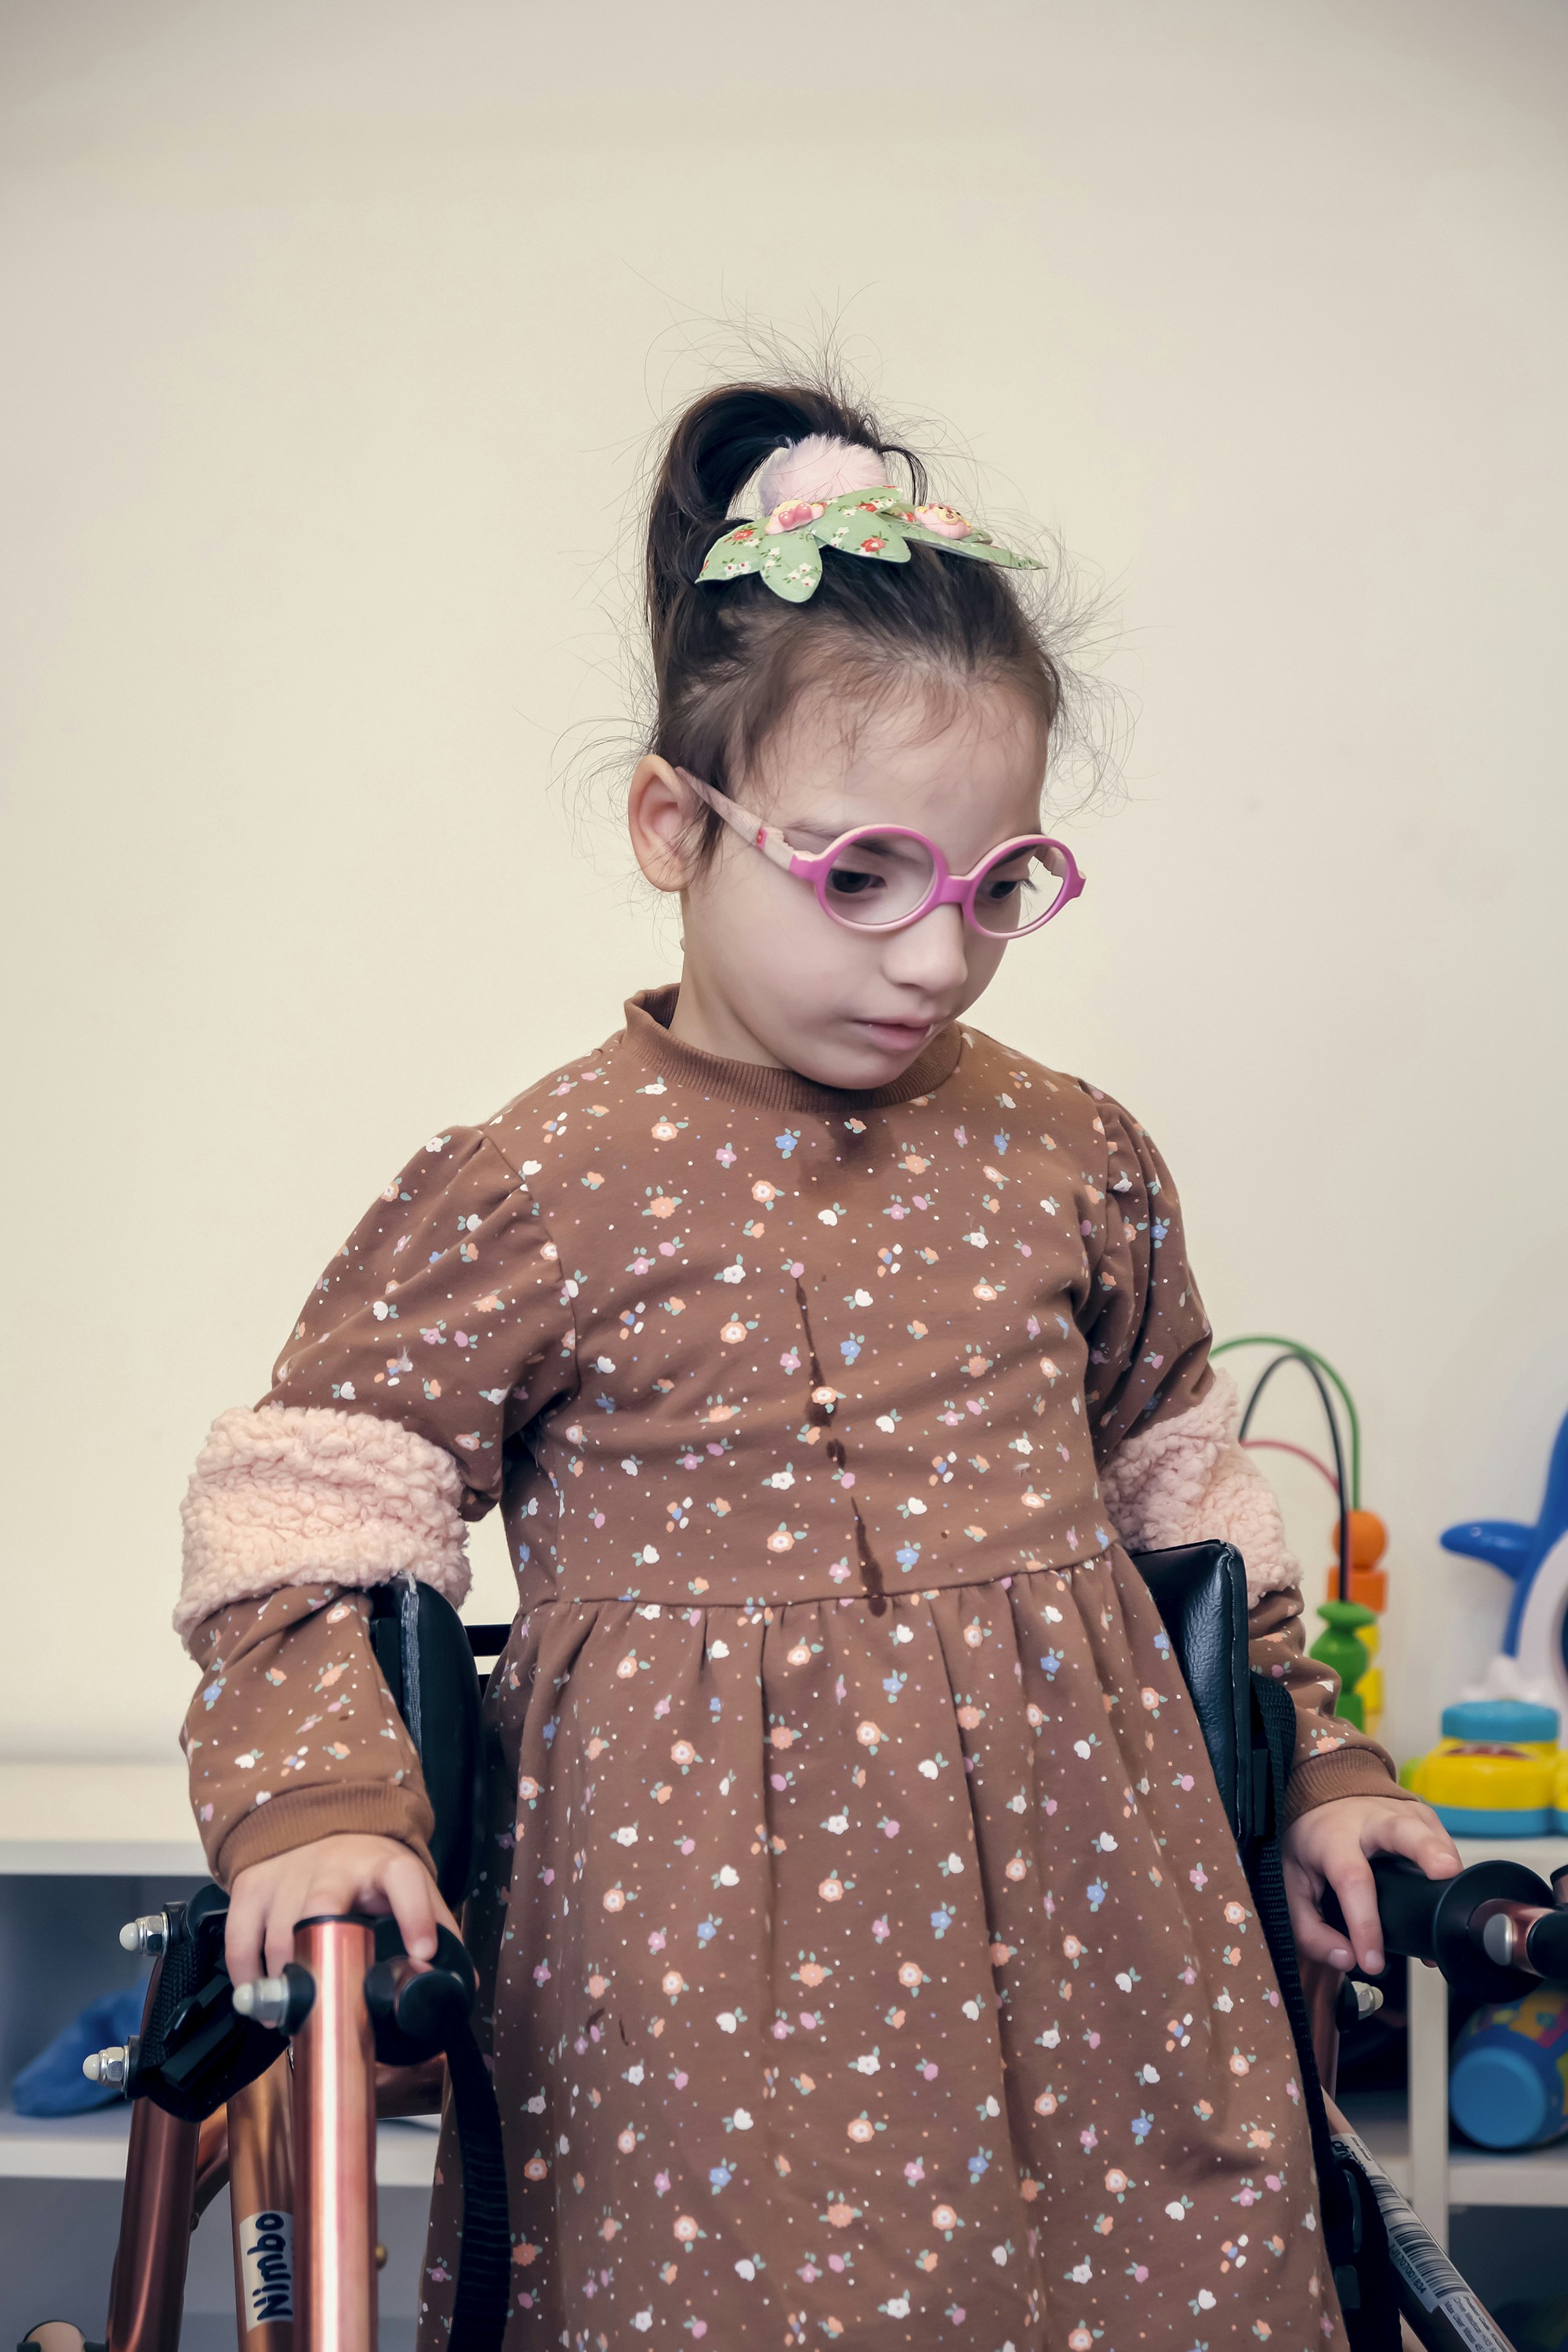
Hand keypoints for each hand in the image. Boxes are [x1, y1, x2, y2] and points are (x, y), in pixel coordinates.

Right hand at [225, 1832, 457, 1986]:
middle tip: (330, 2000)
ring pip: (279, 1928)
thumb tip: (458, 1986)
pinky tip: (262, 2002)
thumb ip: (436, 1929)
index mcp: (385, 1865)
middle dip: (322, 1953)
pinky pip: (240, 1936)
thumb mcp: (410, 1886)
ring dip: (286, 1978)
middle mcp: (335, 1865)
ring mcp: (289, 1872)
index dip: (415, 1915)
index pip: (404, 1880)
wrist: (320, 1824)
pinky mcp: (253, 1885)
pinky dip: (246, 1974)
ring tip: (295, 2013)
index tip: (422, 1953)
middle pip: (322, 1904)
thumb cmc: (369, 1868)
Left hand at [1283, 1795, 1460, 1975]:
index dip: (1364, 1923)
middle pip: (1401, 1830)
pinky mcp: (1422, 1817)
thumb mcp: (1293, 1886)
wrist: (1322, 1801)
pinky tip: (1448, 1891)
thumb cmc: (1311, 1847)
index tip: (1373, 1961)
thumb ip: (1311, 1930)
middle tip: (1445, 1872)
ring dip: (1446, 1859)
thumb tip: (1347, 1958)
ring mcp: (1400, 1814)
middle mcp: (1368, 1820)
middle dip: (1425, 1849)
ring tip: (1457, 1892)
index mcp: (1332, 1837)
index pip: (1352, 1879)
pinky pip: (1442, 1840)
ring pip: (1429, 1832)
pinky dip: (1450, 1866)